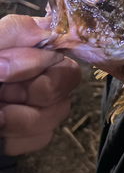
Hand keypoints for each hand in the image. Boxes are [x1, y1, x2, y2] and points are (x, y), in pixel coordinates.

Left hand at [0, 15, 80, 155]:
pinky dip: (16, 138)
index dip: (37, 62)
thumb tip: (37, 40)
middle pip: (68, 78)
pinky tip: (0, 132)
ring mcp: (42, 101)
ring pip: (58, 111)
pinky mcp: (36, 130)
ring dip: (22, 118)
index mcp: (28, 43)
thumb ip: (10, 34)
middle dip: (32, 91)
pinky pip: (43, 136)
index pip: (59, 43)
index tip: (2, 72)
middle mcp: (41, 69)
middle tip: (0, 92)